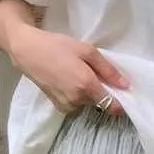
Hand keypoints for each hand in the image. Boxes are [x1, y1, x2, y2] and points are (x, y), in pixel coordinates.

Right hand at [10, 25, 127, 115]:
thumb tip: (126, 85)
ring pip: (88, 104)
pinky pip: (77, 105)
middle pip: (101, 103)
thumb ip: (108, 70)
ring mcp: (67, 106)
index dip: (121, 102)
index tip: (121, 92)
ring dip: (89, 93)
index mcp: (87, 86)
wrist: (27, 51)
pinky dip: (78, 96)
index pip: (113, 106)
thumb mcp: (87, 51)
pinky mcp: (59, 107)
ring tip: (78, 74)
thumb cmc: (58, 46)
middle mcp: (78, 101)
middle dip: (103, 92)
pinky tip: (69, 81)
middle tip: (95, 74)